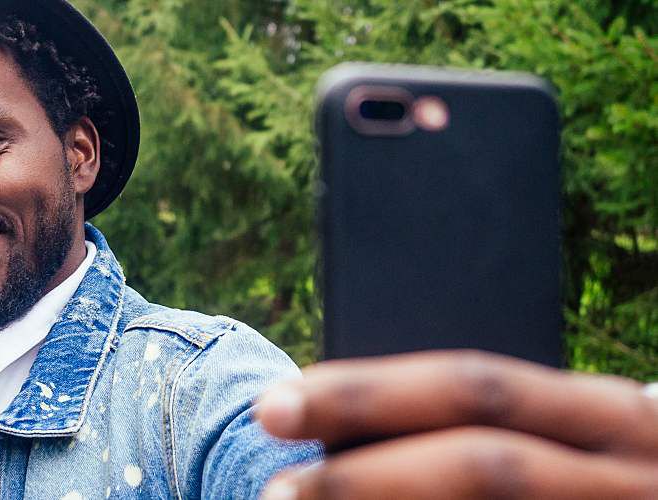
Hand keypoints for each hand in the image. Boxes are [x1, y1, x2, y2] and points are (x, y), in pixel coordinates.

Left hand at [255, 350, 657, 498]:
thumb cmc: (610, 476)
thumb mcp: (574, 437)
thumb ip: (489, 427)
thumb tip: (348, 435)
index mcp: (604, 414)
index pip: (470, 386)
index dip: (365, 395)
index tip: (273, 404)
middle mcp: (621, 475)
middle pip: (478, 464)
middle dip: (364, 479)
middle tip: (274, 491)